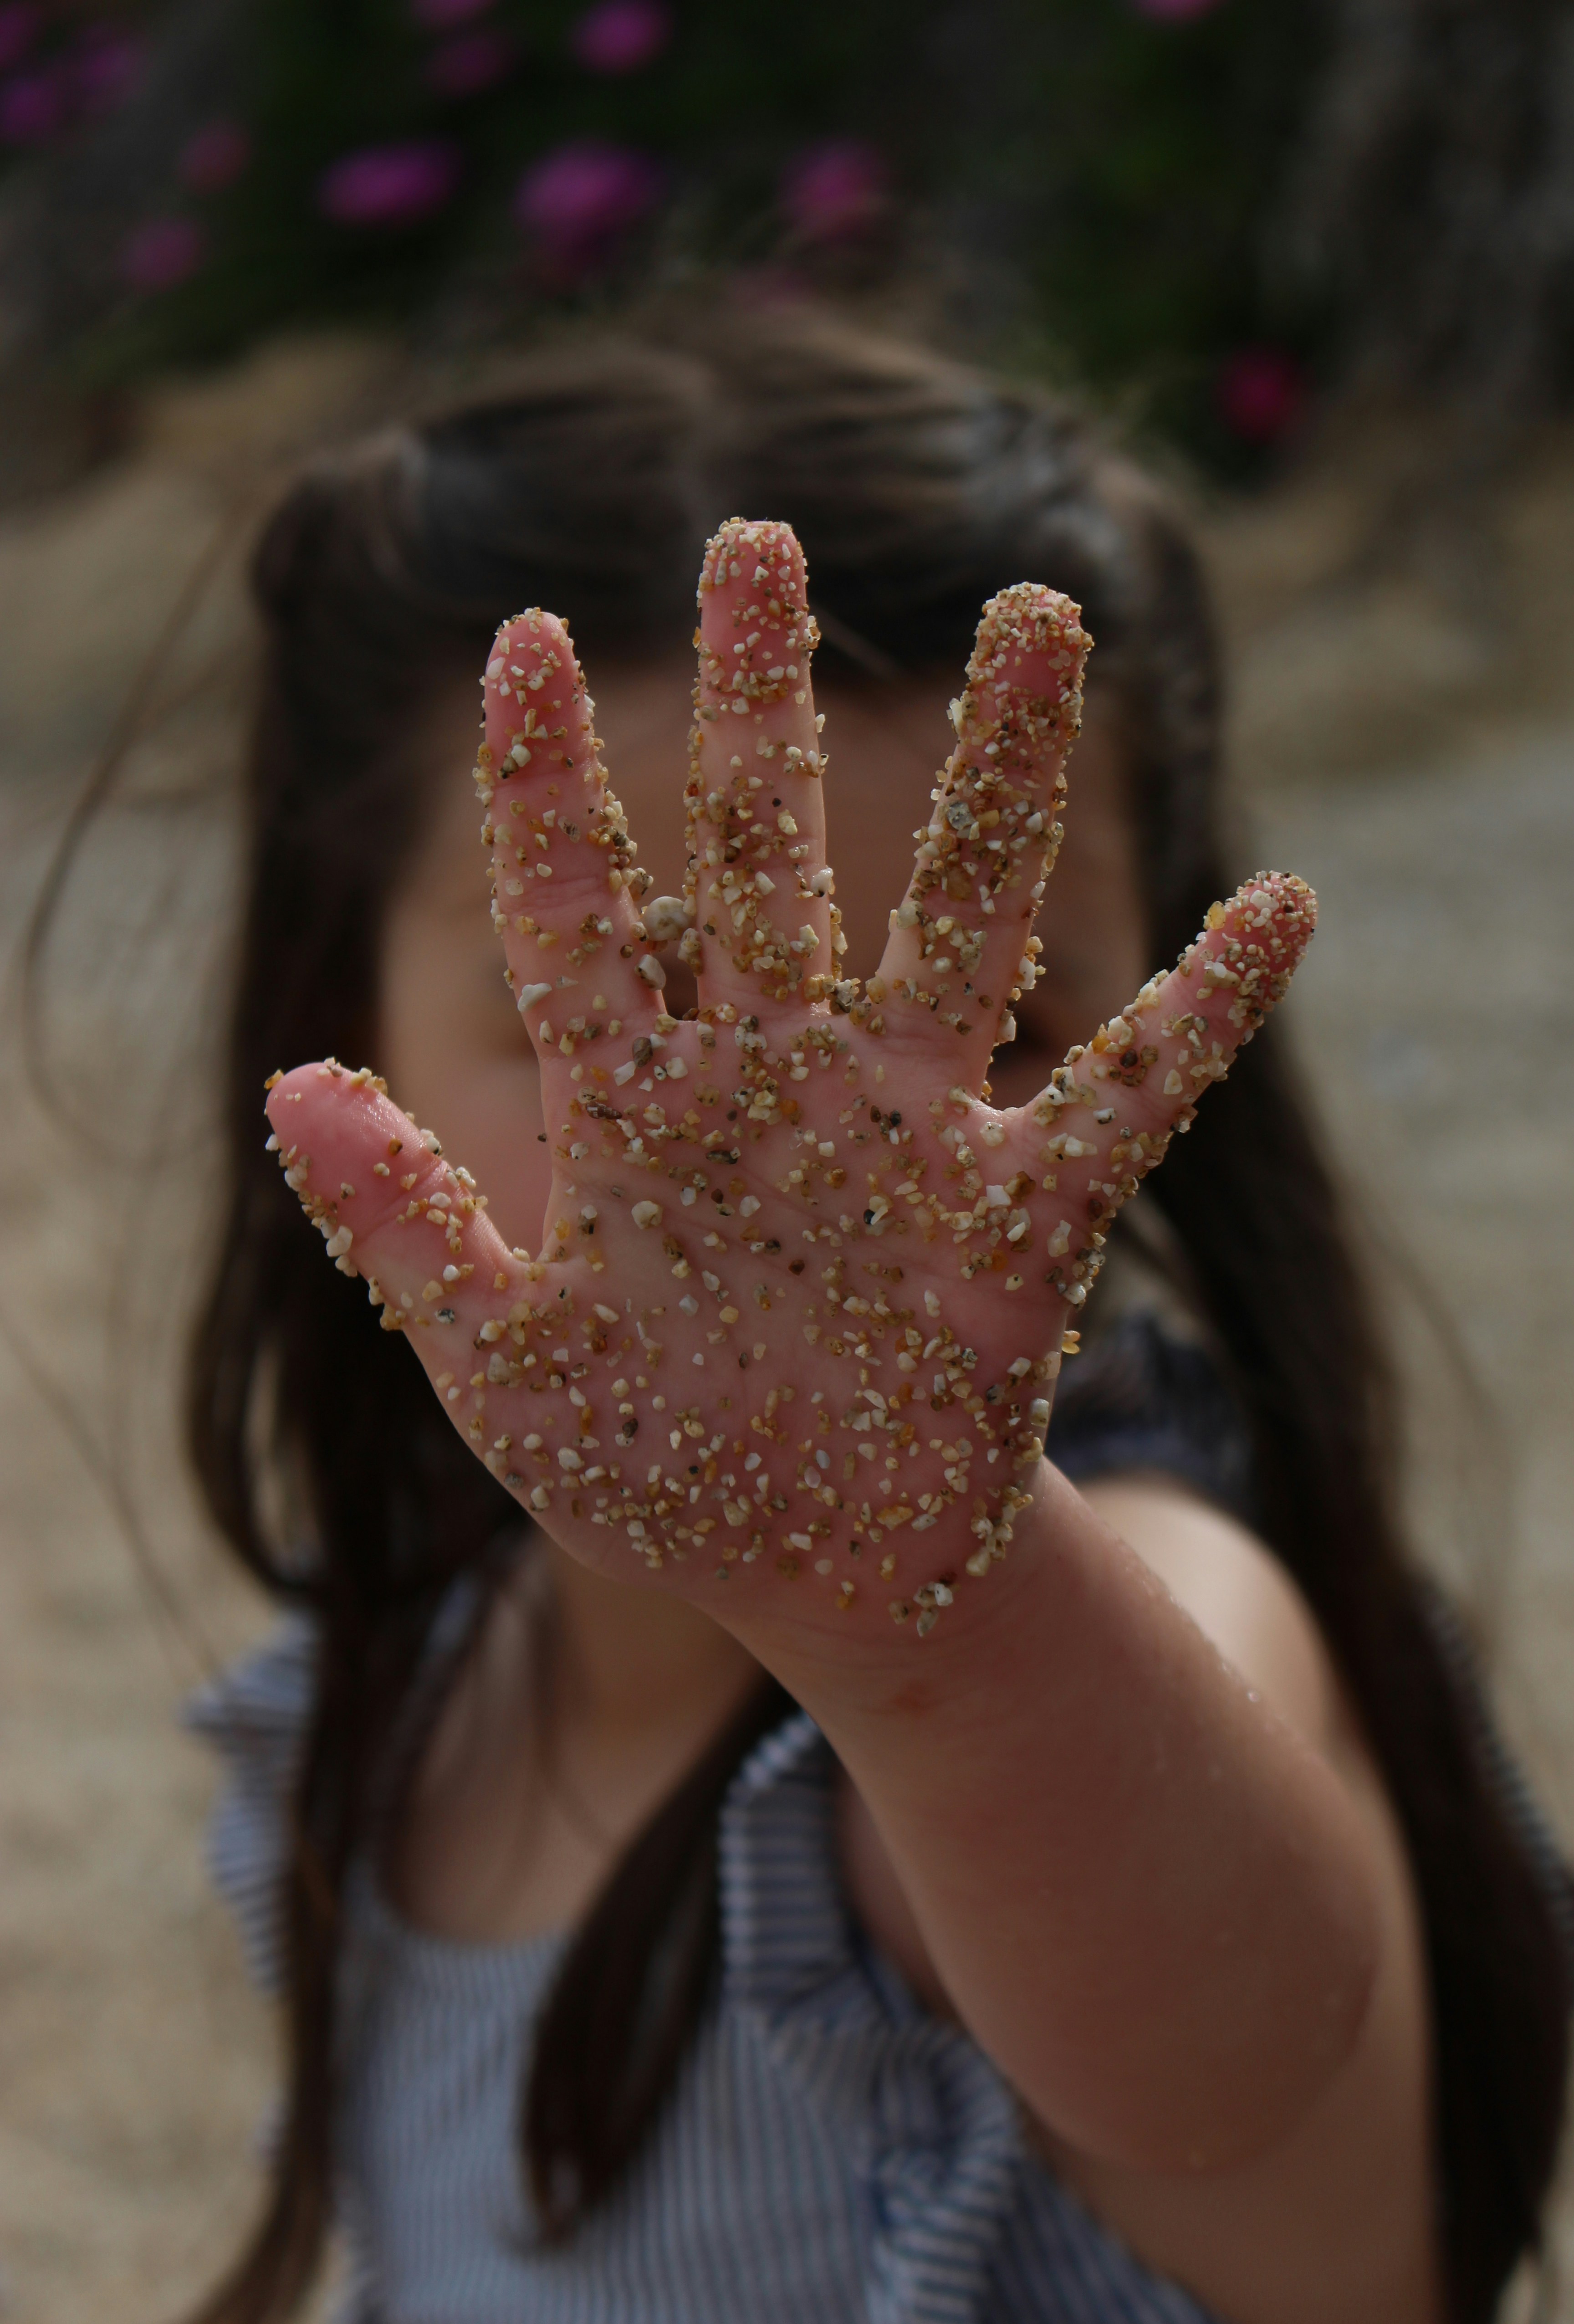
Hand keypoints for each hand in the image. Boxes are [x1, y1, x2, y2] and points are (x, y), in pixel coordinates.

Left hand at [265, 519, 1312, 1639]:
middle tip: (757, 542)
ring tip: (1035, 614)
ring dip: (991, 777)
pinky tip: (1279, 904)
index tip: (524, 638)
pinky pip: (1127, 1089)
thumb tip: (287, 1078)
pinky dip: (1201, 1010)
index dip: (551, 785)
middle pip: (767, 859)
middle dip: (757, 704)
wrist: (819, 1581)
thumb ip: (406, 1226)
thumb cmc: (661, 1475)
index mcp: (643, 1115)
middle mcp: (779, 1084)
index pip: (583, 916)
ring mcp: (910, 1135)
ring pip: (952, 919)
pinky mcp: (1025, 1215)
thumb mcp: (503, 1367)